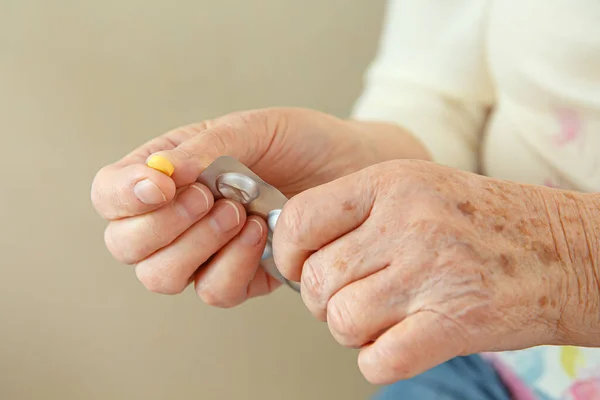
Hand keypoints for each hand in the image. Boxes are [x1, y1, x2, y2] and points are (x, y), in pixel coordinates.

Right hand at [91, 108, 426, 306]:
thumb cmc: (301, 142)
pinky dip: (232, 265)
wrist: (353, 170)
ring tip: (239, 213)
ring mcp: (206, 252)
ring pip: (161, 277)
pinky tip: (261, 235)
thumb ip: (203, 147)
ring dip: (196, 246)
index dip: (122, 195)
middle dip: (163, 225)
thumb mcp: (252, 128)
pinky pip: (214, 291)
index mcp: (168, 174)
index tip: (161, 185)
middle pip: (125, 245)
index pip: (110, 195)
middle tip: (210, 196)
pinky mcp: (241, 278)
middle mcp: (178, 218)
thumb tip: (159, 173)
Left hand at [273, 159, 597, 383]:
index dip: (286, 251)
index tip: (298, 265)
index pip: (299, 219)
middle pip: (316, 279)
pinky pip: (378, 359)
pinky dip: (378, 359)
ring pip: (341, 320)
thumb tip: (295, 249)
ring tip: (381, 318)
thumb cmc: (484, 222)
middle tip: (351, 297)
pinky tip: (399, 343)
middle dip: (322, 299)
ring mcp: (431, 273)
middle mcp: (408, 223)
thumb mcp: (416, 188)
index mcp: (391, 183)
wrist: (564, 251)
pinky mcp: (454, 322)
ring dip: (352, 330)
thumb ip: (357, 213)